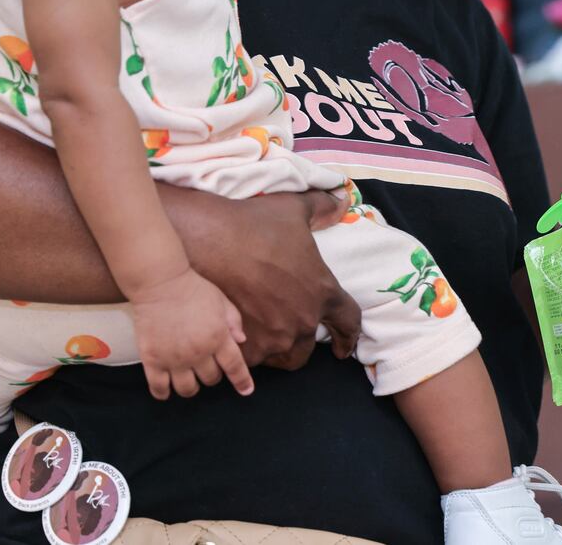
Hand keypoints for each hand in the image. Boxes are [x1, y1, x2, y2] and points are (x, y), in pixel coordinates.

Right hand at [129, 267, 253, 399]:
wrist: (160, 283)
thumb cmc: (193, 289)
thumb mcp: (221, 300)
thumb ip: (233, 321)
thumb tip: (242, 341)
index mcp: (218, 338)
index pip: (235, 367)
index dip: (242, 381)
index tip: (246, 390)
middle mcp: (198, 352)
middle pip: (211, 379)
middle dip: (212, 374)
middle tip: (206, 364)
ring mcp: (174, 359)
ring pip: (187, 389)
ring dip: (191, 386)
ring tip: (188, 377)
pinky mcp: (152, 360)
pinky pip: (159, 388)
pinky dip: (164, 393)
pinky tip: (166, 389)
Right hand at [192, 190, 359, 369]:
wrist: (212, 242)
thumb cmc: (255, 224)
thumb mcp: (294, 209)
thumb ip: (321, 208)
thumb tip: (341, 200)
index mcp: (322, 291)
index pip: (349, 321)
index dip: (348, 335)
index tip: (342, 347)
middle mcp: (303, 321)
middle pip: (308, 348)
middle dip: (299, 341)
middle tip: (283, 331)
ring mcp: (276, 338)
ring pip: (281, 358)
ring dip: (274, 350)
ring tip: (259, 339)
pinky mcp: (248, 348)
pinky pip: (251, 362)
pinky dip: (246, 353)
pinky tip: (234, 341)